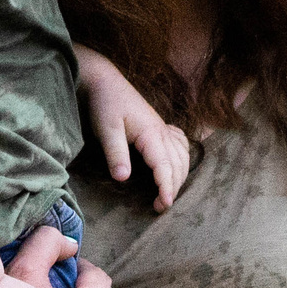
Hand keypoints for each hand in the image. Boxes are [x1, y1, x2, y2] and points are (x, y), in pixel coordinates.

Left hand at [79, 53, 194, 208]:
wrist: (104, 81)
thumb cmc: (104, 104)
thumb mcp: (106, 129)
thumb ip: (115, 153)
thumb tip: (123, 179)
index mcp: (151, 133)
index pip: (165, 166)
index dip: (167, 187)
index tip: (165, 205)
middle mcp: (162, 132)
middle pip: (178, 165)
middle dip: (174, 187)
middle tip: (160, 207)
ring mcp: (163, 128)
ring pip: (182, 156)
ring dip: (180, 176)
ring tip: (168, 192)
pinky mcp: (159, 126)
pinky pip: (180, 144)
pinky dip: (182, 158)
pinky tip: (176, 164)